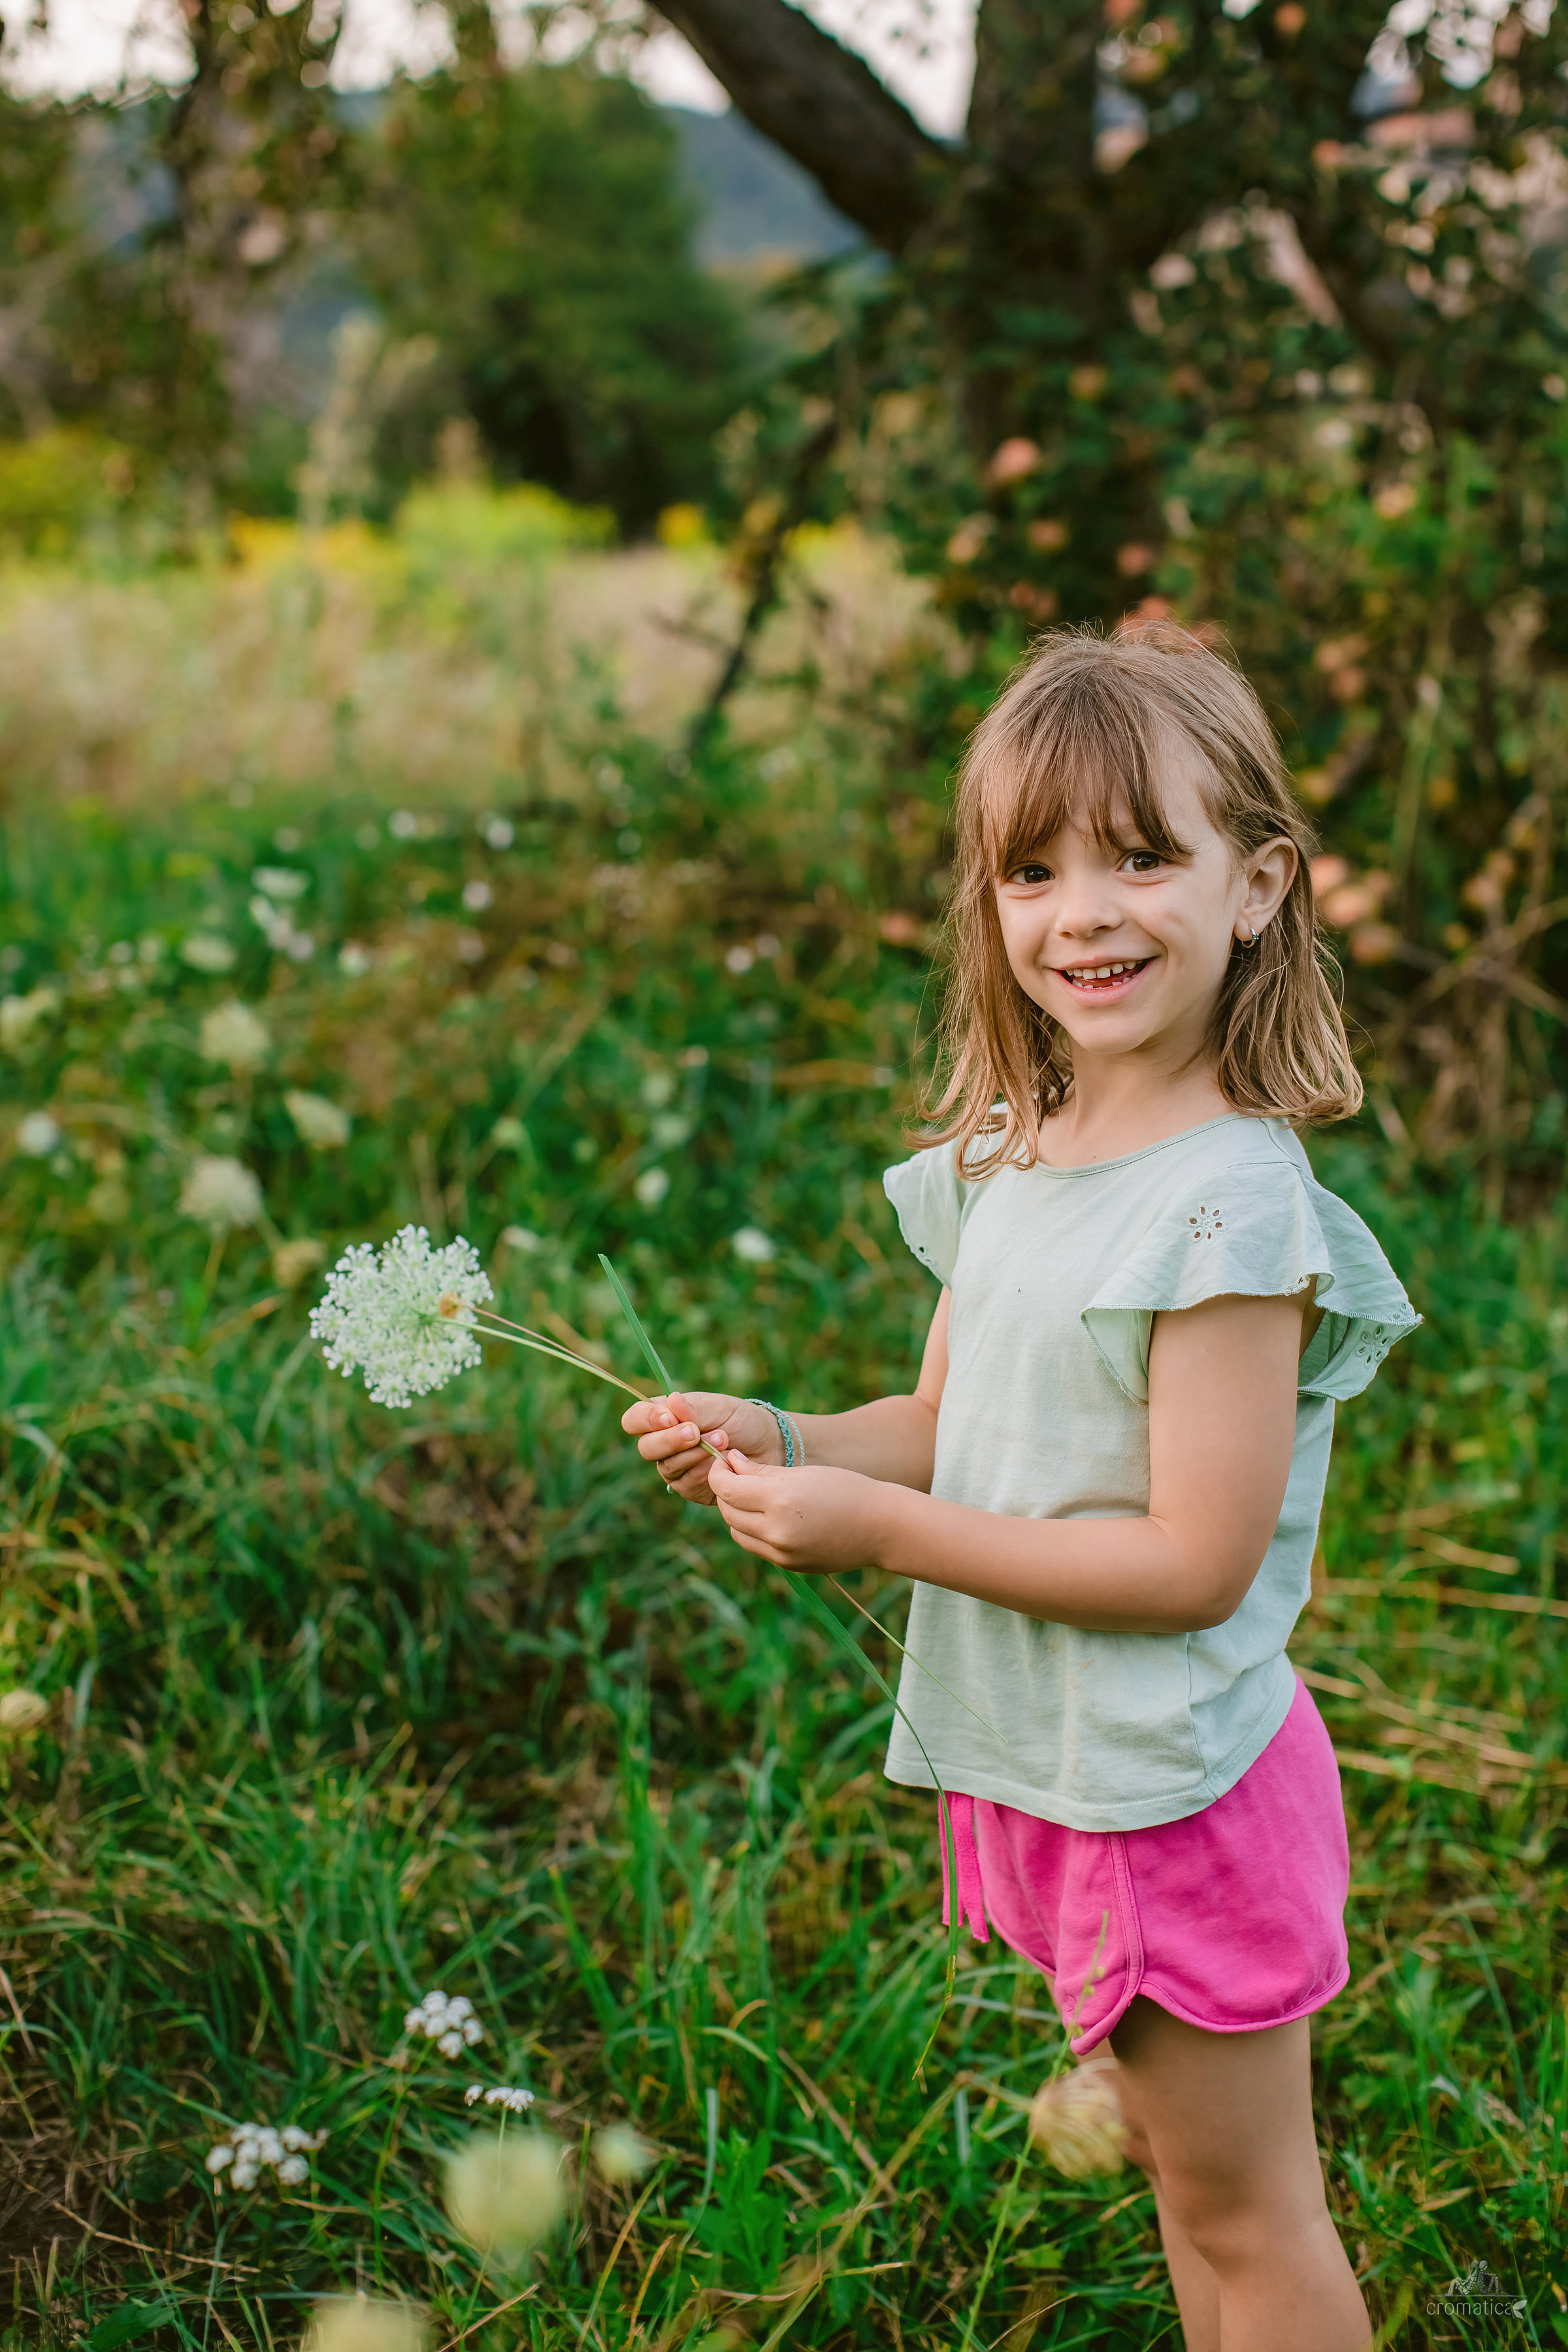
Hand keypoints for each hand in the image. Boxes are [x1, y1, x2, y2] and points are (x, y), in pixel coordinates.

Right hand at [620, 1390, 783, 1503]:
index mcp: (664, 1417)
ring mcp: (675, 1468)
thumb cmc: (741, 1420)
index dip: (646, 1419)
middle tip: (696, 1432)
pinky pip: (687, 1483)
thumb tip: (671, 1401)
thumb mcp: (719, 1407)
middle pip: (646, 1448)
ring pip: (667, 1468)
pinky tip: (724, 1460)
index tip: (669, 1417)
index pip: (635, 1419)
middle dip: (672, 1440)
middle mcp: (664, 1444)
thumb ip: (694, 1408)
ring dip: (695, 1454)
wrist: (769, 1445)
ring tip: (724, 1438)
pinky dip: (706, 1471)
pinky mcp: (691, 1488)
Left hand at [707, 1452, 893, 1572]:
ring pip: (737, 1531)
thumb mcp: (803, 1472)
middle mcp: (777, 1531)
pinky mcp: (788, 1565)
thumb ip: (761, 1471)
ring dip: (737, 1513)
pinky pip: (756, 1546)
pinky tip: (769, 1514)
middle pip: (728, 1511)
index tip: (723, 1462)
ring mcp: (781, 1553)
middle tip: (736, 1474)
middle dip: (726, 1491)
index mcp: (780, 1500)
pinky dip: (753, 1530)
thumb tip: (730, 1463)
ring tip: (753, 1495)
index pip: (727, 1488)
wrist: (881, 1527)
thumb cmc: (846, 1489)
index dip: (718, 1473)